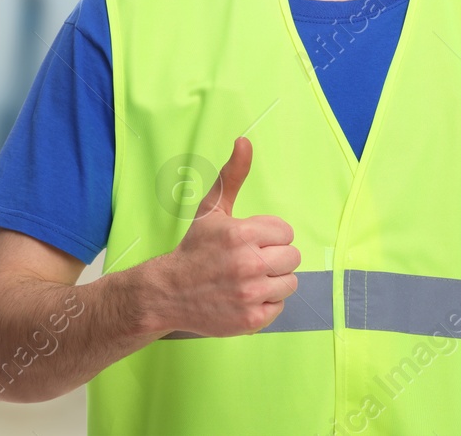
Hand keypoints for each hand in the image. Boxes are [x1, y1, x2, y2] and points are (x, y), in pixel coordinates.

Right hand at [157, 136, 299, 337]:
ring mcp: (251, 294)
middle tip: (248, 262)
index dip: (268, 236)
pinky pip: (279, 306)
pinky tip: (244, 297)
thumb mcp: (211, 209)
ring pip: (290, 282)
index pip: (285, 232)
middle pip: (292, 257)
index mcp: (241, 233)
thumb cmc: (195, 249)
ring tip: (248, 280)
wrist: (168, 293)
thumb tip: (244, 141)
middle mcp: (248, 264)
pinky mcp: (253, 320)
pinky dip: (265, 303)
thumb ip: (232, 176)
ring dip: (272, 281)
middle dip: (273, 257)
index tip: (248, 242)